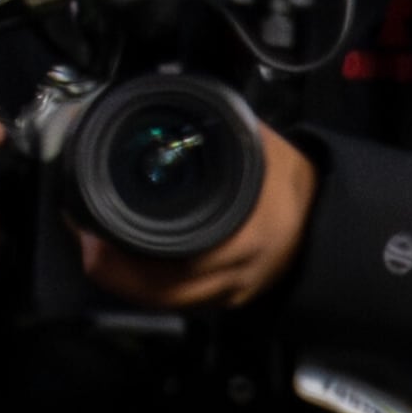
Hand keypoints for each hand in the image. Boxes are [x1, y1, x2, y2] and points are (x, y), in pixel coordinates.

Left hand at [79, 125, 315, 310]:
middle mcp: (233, 274)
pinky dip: (149, 288)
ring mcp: (232, 293)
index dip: (111, 248)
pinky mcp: (230, 300)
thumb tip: (154, 109)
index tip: (84, 219)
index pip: (158, 261)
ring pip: (162, 303)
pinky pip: (179, 303)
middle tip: (83, 237)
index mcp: (238, 238)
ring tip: (99, 250)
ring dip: (124, 280)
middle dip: (108, 266)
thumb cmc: (291, 178)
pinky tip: (133, 267)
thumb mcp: (251, 145)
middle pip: (153, 291)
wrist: (328, 212)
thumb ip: (207, 134)